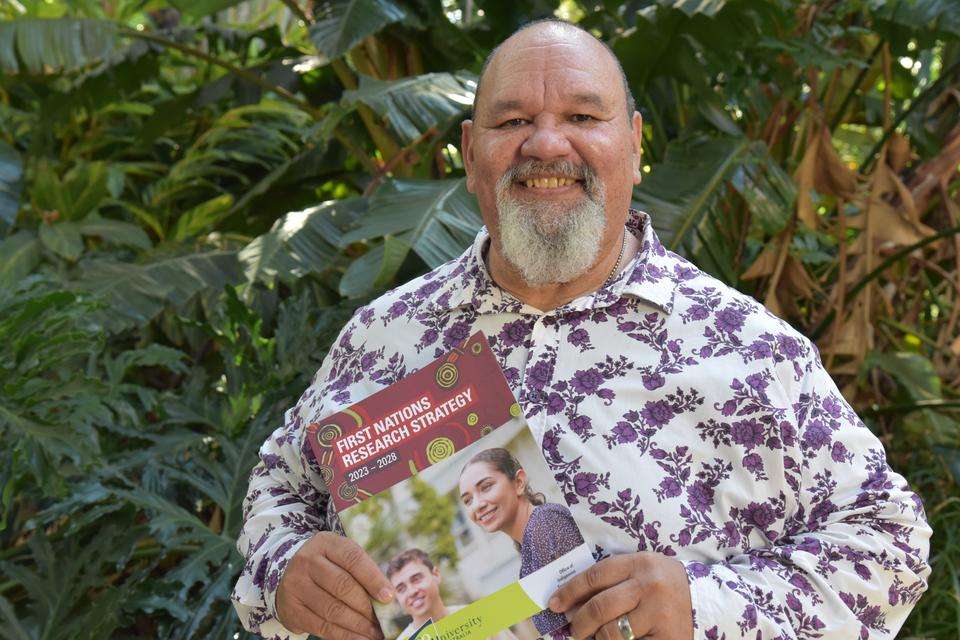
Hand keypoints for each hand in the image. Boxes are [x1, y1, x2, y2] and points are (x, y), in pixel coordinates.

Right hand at [276, 531, 391, 639]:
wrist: (288, 573)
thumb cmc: (327, 566)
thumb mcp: (341, 558)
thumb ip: (362, 572)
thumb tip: (387, 597)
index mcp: (325, 543)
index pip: (353, 558)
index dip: (374, 579)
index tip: (388, 597)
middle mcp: (307, 561)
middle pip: (343, 586)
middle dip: (366, 607)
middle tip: (382, 621)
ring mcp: (296, 585)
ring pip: (332, 610)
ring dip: (358, 625)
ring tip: (374, 633)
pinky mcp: (291, 608)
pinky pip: (321, 626)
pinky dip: (343, 636)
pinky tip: (358, 639)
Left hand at [548, 552, 692, 639]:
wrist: (705, 599)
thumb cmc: (661, 583)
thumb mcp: (639, 570)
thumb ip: (610, 580)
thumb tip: (570, 602)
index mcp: (639, 563)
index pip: (594, 576)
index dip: (569, 591)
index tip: (554, 604)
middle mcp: (649, 585)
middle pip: (599, 607)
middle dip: (579, 623)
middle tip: (572, 630)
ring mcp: (659, 613)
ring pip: (612, 632)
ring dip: (596, 639)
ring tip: (594, 638)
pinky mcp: (667, 638)